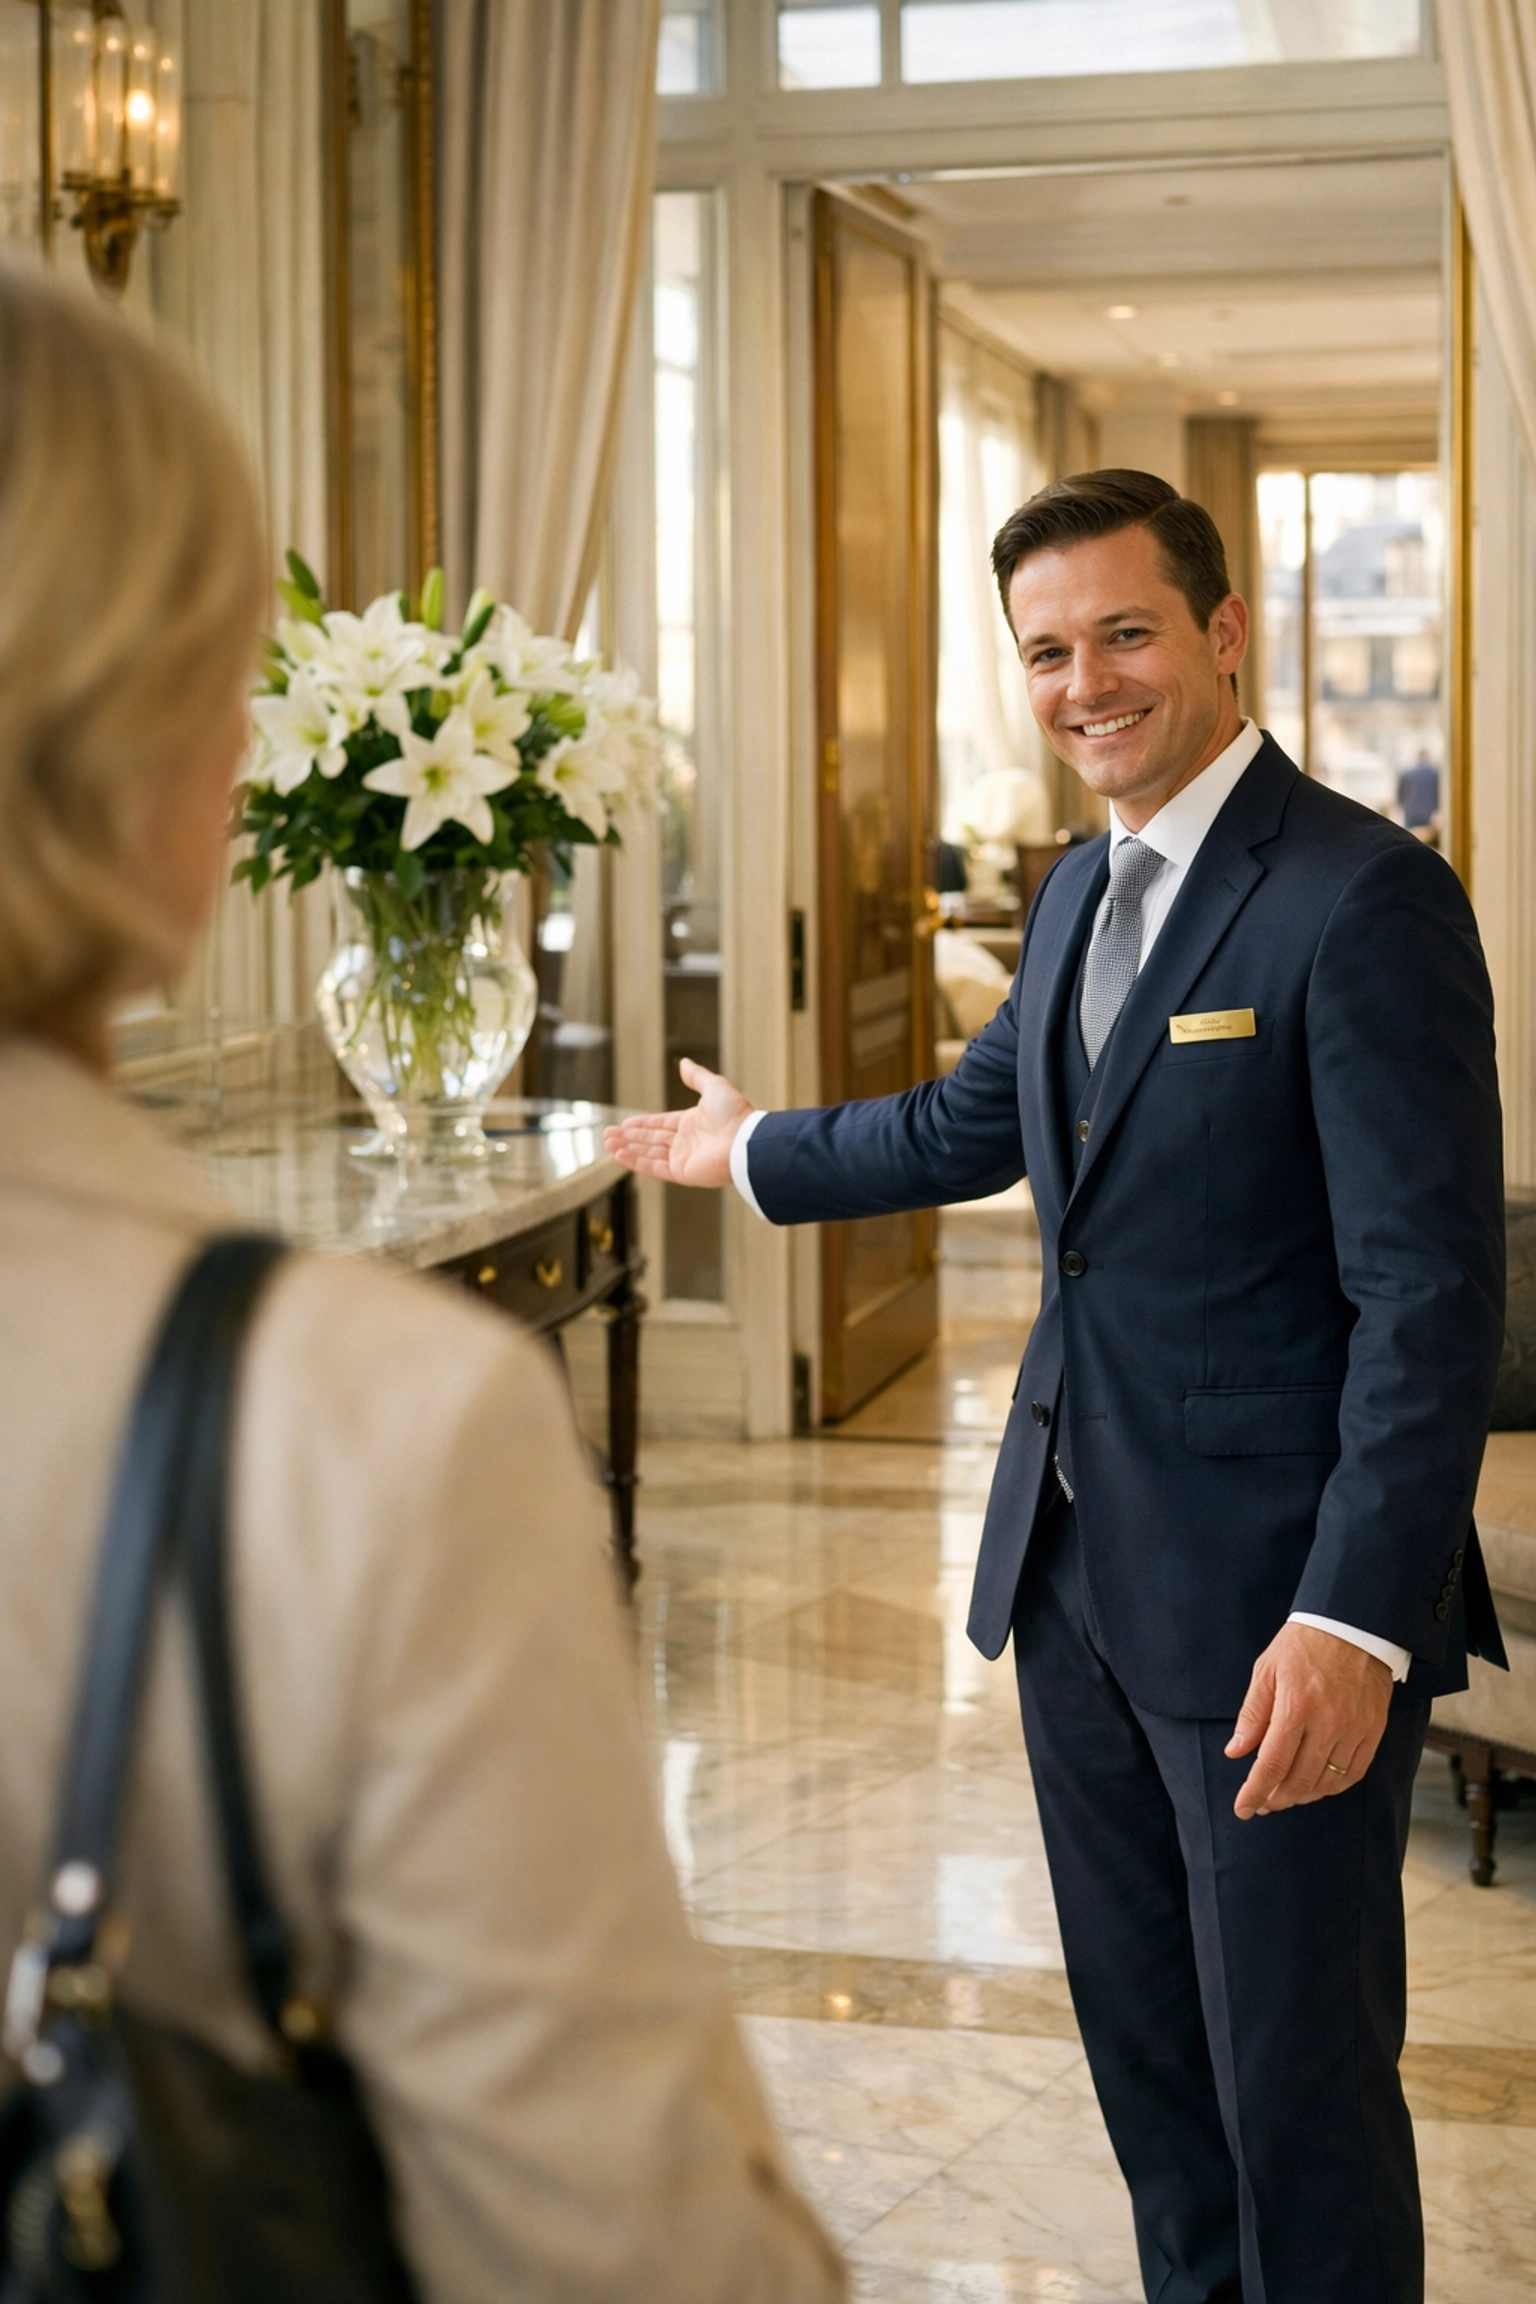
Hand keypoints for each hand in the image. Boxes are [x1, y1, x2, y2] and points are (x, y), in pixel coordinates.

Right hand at [602, 1060, 752, 1189]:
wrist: (745, 1142)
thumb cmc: (734, 1115)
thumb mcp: (714, 1086)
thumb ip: (697, 1076)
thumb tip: (684, 1063)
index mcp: (693, 1123)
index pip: (661, 1124)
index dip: (642, 1124)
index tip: (625, 1124)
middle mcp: (687, 1142)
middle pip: (651, 1140)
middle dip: (629, 1137)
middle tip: (608, 1135)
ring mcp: (684, 1158)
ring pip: (649, 1153)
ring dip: (628, 1148)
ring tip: (608, 1143)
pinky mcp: (682, 1173)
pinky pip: (654, 1167)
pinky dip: (636, 1162)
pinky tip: (619, 1155)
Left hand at [1226, 1622, 1392, 1819]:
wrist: (1352, 1626)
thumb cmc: (1304, 1645)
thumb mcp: (1267, 1671)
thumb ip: (1252, 1715)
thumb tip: (1236, 1752)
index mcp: (1296, 1706)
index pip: (1272, 1764)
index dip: (1255, 1791)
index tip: (1243, 1808)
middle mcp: (1328, 1723)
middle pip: (1300, 1780)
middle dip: (1276, 1799)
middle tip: (1261, 1802)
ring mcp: (1354, 1729)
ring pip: (1327, 1783)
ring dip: (1302, 1796)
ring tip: (1285, 1795)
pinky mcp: (1373, 1731)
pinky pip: (1353, 1774)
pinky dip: (1333, 1787)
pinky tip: (1317, 1786)